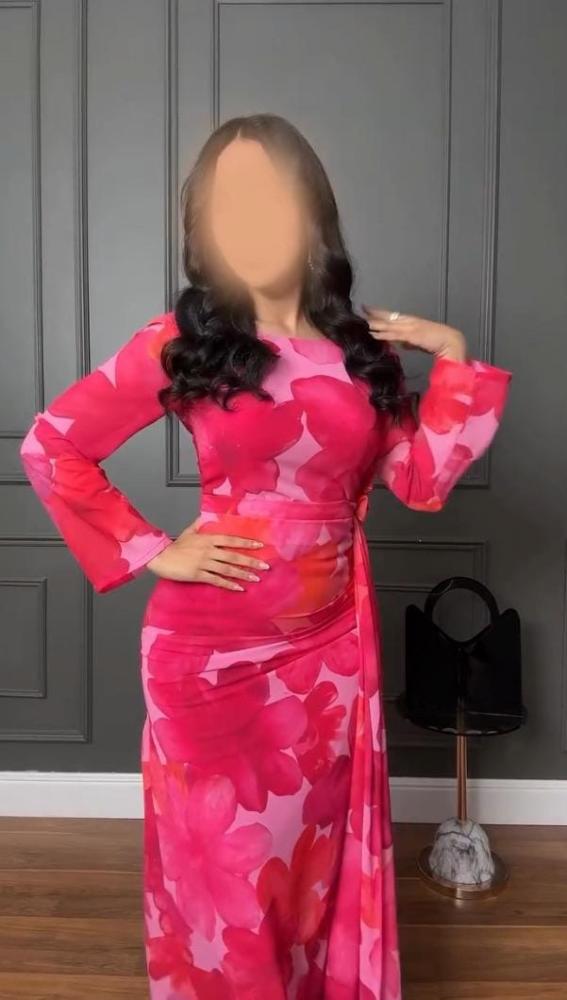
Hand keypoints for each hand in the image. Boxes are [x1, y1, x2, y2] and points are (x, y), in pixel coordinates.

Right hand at [146, 517, 269, 590]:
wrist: (160, 557)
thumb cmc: (175, 545)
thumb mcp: (188, 531)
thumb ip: (199, 524)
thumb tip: (205, 515)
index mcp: (208, 539)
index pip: (231, 540)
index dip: (246, 542)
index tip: (260, 545)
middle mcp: (209, 550)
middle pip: (233, 556)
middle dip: (251, 561)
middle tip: (265, 566)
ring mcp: (204, 563)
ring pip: (228, 569)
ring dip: (243, 574)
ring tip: (256, 578)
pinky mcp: (199, 575)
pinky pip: (217, 580)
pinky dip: (229, 585)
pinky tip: (240, 588)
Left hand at [361, 305, 467, 361]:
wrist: (451, 342)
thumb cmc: (437, 342)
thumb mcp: (419, 341)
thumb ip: (409, 341)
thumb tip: (399, 343)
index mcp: (411, 322)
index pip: (392, 316)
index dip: (379, 313)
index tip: (367, 310)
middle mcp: (409, 322)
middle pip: (387, 317)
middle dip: (373, 314)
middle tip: (360, 309)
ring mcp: (410, 327)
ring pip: (388, 325)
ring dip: (374, 324)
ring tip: (362, 322)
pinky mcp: (412, 335)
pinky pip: (394, 335)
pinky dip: (383, 334)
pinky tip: (373, 334)